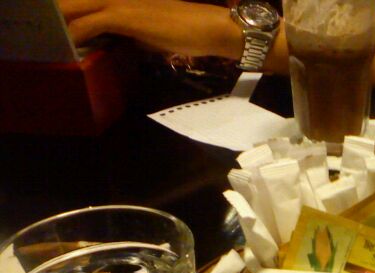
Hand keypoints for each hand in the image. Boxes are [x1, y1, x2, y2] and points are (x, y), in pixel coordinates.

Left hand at [58, 0, 239, 57]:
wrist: (209, 27)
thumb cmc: (188, 31)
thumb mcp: (152, 31)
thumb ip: (130, 33)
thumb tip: (116, 45)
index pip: (88, 3)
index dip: (69, 14)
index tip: (57, 27)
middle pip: (73, 1)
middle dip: (56, 15)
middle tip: (45, 33)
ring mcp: (119, 2)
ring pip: (74, 8)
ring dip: (58, 25)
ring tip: (48, 40)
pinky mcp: (124, 16)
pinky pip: (88, 25)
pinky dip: (74, 36)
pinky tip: (67, 47)